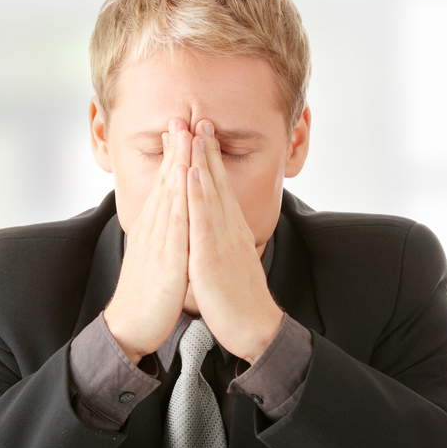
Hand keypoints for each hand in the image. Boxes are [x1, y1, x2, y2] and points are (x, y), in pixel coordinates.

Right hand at [104, 119, 191, 363]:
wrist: (131, 326)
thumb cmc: (147, 294)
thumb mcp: (156, 256)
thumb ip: (163, 234)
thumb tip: (171, 217)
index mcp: (154, 228)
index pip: (166, 184)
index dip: (174, 155)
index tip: (181, 128)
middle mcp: (154, 229)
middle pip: (167, 181)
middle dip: (176, 148)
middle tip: (182, 116)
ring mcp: (159, 242)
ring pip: (171, 195)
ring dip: (178, 163)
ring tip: (185, 135)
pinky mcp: (167, 260)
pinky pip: (176, 225)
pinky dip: (182, 199)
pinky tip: (188, 180)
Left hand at [186, 119, 283, 363]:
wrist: (255, 330)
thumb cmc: (239, 301)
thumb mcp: (229, 264)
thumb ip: (222, 244)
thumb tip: (215, 233)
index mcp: (231, 232)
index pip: (219, 188)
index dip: (210, 160)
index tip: (202, 133)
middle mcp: (229, 230)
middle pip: (216, 183)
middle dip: (206, 149)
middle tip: (198, 117)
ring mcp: (222, 241)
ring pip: (210, 193)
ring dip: (201, 160)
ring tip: (194, 132)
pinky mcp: (213, 257)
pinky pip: (204, 220)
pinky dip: (197, 193)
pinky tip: (191, 173)